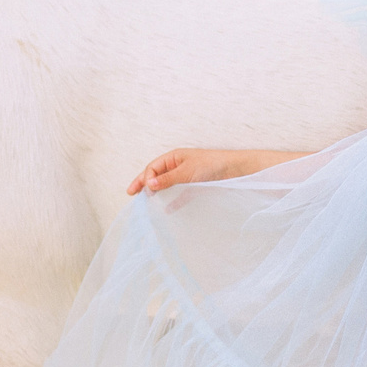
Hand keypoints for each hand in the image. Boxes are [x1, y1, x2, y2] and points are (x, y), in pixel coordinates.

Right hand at [127, 147, 241, 194]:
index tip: (143, 191)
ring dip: (156, 192)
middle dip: (143, 183)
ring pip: (166, 184)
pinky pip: (179, 194)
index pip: (153, 167)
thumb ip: (168, 179)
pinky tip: (167, 209)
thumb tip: (149, 183)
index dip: (145, 178)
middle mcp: (178, 165)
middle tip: (130, 194)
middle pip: (156, 174)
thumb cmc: (211, 165)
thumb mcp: (187, 171)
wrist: (235, 170)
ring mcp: (185, 176)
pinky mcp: (194, 186)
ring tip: (145, 202)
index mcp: (174, 157)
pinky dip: (171, 201)